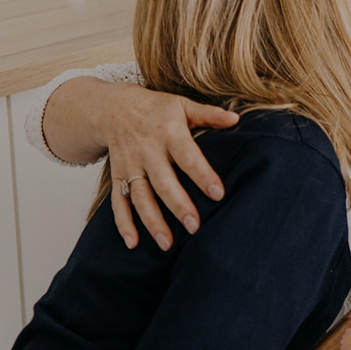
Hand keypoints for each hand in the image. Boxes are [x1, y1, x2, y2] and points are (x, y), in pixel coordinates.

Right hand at [101, 84, 237, 249]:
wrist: (114, 107)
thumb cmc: (156, 109)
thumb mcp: (183, 105)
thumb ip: (209, 114)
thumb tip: (236, 119)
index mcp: (169, 133)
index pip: (188, 156)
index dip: (202, 175)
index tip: (218, 194)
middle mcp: (147, 151)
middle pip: (163, 182)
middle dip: (177, 205)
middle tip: (194, 227)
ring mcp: (130, 166)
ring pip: (140, 197)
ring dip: (152, 221)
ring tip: (167, 244)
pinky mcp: (118, 177)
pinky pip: (118, 202)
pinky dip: (123, 223)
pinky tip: (133, 243)